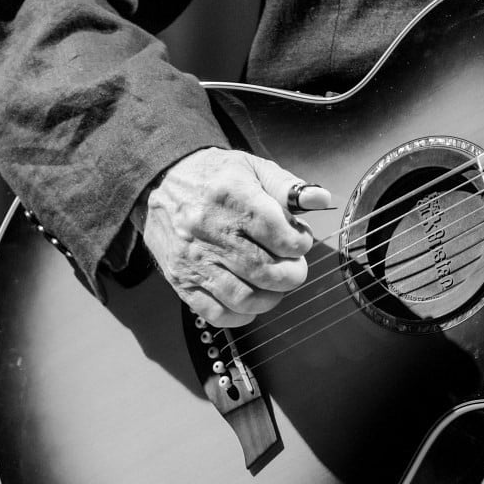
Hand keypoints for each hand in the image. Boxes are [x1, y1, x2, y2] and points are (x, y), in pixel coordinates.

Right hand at [138, 148, 330, 326]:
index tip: (298, 240)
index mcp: (232, 196)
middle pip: (266, 271)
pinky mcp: (180, 279)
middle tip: (293, 266)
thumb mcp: (252, 168)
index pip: (280, 234)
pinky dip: (241, 315)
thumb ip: (288, 186)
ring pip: (245, 297)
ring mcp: (192, 258)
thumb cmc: (215, 176)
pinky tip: (250, 300)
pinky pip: (216, 313)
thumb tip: (321, 199)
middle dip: (292, 274)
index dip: (300, 243)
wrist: (162, 180)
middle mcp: (209, 229)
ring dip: (271, 297)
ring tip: (274, 283)